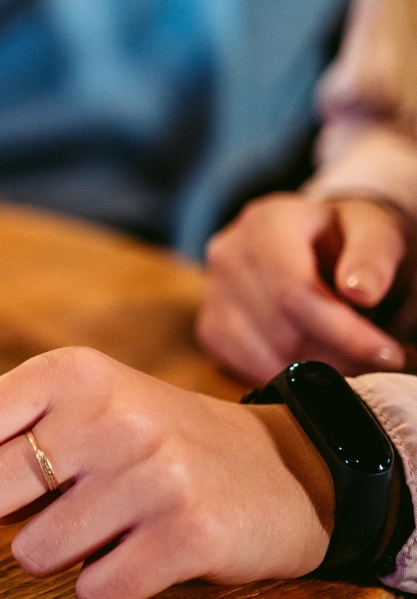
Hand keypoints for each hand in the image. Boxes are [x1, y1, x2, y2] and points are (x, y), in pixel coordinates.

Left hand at [0, 348, 333, 598]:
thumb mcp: (79, 406)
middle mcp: (106, 414)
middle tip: (47, 508)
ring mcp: (149, 473)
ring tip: (108, 524)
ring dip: (59, 554)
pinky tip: (137, 555)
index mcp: (66, 374)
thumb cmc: (151, 439)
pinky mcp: (188, 534)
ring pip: (35, 553)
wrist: (282, 468)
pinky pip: (95, 590)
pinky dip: (103, 587)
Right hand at [198, 193, 405, 383]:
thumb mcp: (374, 233)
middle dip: (337, 357)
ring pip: (262, 355)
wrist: (314, 242)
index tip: (388, 355)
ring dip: (315, 372)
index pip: (294, 291)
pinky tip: (317, 363)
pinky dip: (288, 376)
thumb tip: (361, 291)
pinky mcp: (210, 328)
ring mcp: (212, 293)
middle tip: (379, 364)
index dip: (343, 332)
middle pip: (280, 329)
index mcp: (266, 222)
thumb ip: (373, 257)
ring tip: (353, 362)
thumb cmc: (348, 238)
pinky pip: (246, 368)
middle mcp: (228, 254)